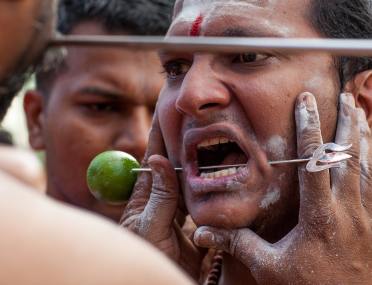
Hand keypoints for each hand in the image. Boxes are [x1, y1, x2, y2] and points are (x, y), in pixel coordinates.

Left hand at [119, 112, 206, 280]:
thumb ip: (157, 197)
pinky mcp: (199, 228)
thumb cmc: (147, 260)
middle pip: (177, 167)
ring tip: (216, 141)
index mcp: (145, 200)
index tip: (165, 111)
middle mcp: (164, 203)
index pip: (153, 160)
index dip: (158, 135)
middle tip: (197, 119)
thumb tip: (157, 158)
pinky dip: (217, 190)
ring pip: (195, 183)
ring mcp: (182, 215)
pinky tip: (226, 175)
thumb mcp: (149, 229)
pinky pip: (209, 204)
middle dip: (186, 144)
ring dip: (205, 164)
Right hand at [194, 92, 371, 283]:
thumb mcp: (269, 269)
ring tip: (360, 116)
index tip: (305, 101)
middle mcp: (349, 213)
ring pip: (369, 169)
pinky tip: (371, 161)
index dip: (309, 127)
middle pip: (351, 156)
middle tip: (345, 95)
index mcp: (321, 216)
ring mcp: (367, 221)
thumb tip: (201, 232)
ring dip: (364, 139)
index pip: (315, 160)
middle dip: (348, 121)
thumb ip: (237, 244)